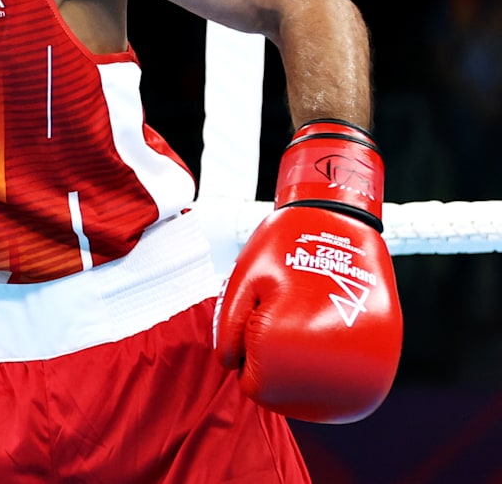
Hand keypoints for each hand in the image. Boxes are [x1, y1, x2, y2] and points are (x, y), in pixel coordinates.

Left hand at [215, 120, 401, 422]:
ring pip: (324, 393)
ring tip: (301, 321)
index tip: (254, 322)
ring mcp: (365, 363)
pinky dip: (336, 368)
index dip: (245, 358)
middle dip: (274, 364)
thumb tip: (230, 364)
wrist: (338, 219)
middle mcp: (329, 366)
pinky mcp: (388, 352)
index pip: (255, 388)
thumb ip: (228, 330)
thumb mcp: (240, 284)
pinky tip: (325, 334)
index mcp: (283, 351)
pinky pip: (355, 380)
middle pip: (288, 395)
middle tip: (277, 317)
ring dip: (306, 370)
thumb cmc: (281, 248)